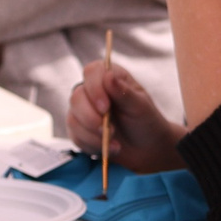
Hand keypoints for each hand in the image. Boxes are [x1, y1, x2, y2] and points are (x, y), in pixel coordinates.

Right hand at [66, 58, 187, 172]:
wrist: (147, 148)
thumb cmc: (146, 121)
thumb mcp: (140, 106)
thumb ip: (123, 92)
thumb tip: (108, 75)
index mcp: (110, 77)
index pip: (91, 72)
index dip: (94, 89)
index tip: (105, 108)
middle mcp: (92, 90)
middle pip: (77, 97)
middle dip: (91, 118)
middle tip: (110, 131)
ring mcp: (83, 110)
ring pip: (73, 119)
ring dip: (93, 135)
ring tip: (115, 143)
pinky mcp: (79, 129)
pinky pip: (76, 136)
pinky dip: (93, 145)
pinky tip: (109, 148)